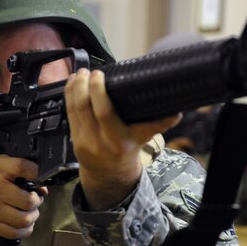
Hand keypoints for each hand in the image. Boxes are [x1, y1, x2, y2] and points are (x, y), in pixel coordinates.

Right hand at [0, 155, 47, 243]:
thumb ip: (21, 171)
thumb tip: (42, 188)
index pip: (22, 168)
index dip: (38, 175)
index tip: (40, 182)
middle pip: (28, 200)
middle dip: (37, 202)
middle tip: (34, 201)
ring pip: (24, 219)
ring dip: (32, 217)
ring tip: (29, 213)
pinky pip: (15, 232)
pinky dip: (25, 230)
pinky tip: (23, 224)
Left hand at [66, 68, 179, 209]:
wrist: (110, 174)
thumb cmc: (128, 149)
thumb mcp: (144, 138)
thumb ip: (159, 124)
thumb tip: (178, 113)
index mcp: (118, 140)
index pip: (104, 113)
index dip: (99, 91)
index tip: (101, 74)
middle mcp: (99, 141)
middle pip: (85, 108)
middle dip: (84, 86)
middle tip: (89, 71)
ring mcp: (84, 141)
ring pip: (74, 109)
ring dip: (74, 88)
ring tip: (80, 73)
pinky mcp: (73, 139)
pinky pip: (68, 114)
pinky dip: (68, 96)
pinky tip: (72, 84)